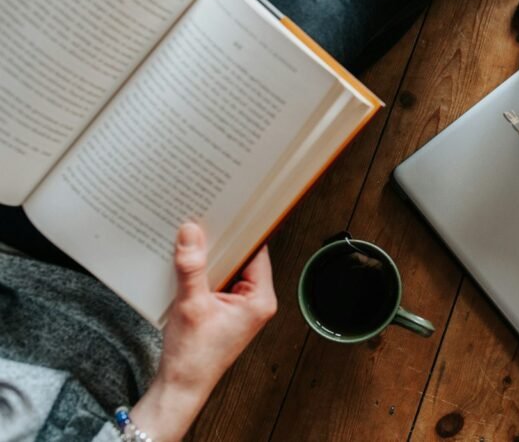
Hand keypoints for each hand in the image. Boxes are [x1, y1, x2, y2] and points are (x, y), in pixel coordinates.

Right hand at [130, 222, 277, 440]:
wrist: (179, 388)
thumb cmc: (193, 357)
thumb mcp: (191, 305)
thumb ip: (191, 267)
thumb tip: (190, 233)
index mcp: (260, 299)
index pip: (257, 252)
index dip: (244, 231)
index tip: (231, 210)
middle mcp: (255, 301)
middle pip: (242, 259)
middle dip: (222, 242)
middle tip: (206, 218)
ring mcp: (239, 306)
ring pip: (227, 269)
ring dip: (210, 257)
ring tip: (193, 236)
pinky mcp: (223, 310)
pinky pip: (216, 281)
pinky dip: (202, 271)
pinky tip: (186, 260)